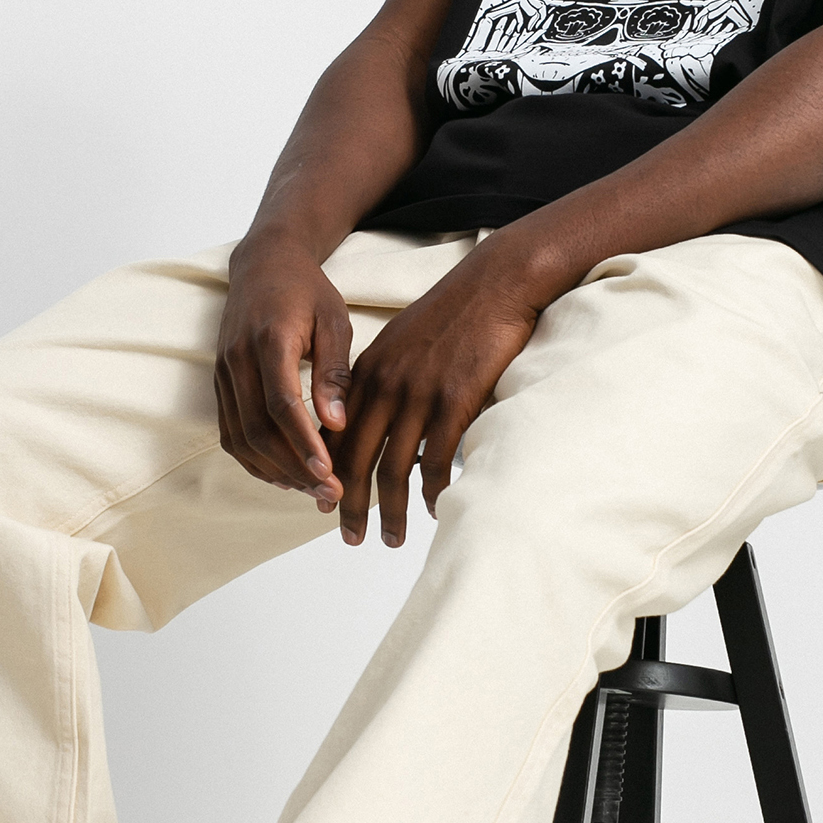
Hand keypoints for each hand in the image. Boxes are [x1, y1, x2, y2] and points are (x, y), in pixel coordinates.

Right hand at [215, 231, 352, 508]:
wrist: (264, 264)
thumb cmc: (307, 291)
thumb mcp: (334, 320)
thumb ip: (334, 371)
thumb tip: (336, 424)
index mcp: (270, 340)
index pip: (281, 404)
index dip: (303, 443)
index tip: (328, 474)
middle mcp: (238, 359)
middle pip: (257, 429)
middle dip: (293, 468)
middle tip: (328, 493)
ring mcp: (223, 372)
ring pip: (239, 437)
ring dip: (273, 470)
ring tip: (311, 490)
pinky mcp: (220, 382)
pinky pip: (230, 431)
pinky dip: (254, 459)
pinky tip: (284, 473)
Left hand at [330, 242, 541, 548]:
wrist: (494, 284)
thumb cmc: (452, 314)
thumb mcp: (402, 343)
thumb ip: (383, 381)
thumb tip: (378, 423)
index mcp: (367, 372)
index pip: (336, 435)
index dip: (329, 476)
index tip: (328, 504)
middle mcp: (385, 386)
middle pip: (356, 460)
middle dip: (349, 506)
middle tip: (350, 538)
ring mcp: (418, 395)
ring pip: (394, 470)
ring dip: (390, 511)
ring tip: (391, 538)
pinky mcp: (453, 401)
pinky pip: (436, 461)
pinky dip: (432, 492)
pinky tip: (434, 508)